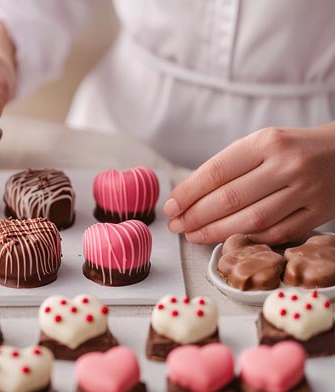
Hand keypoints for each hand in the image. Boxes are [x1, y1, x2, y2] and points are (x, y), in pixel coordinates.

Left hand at [163, 123, 334, 244]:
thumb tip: (187, 197)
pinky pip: (276, 233)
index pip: (217, 171)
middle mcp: (288, 165)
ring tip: (193, 235)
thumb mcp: (262, 143)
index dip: (188, 193)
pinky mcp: (319, 213)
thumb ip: (230, 167)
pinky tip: (228, 238)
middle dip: (196, 216)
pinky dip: (248, 237)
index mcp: (268, 142)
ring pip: (252, 220)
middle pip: (230, 199)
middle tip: (176, 226)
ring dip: (216, 232)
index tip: (170, 207)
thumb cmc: (292, 148)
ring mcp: (307, 191)